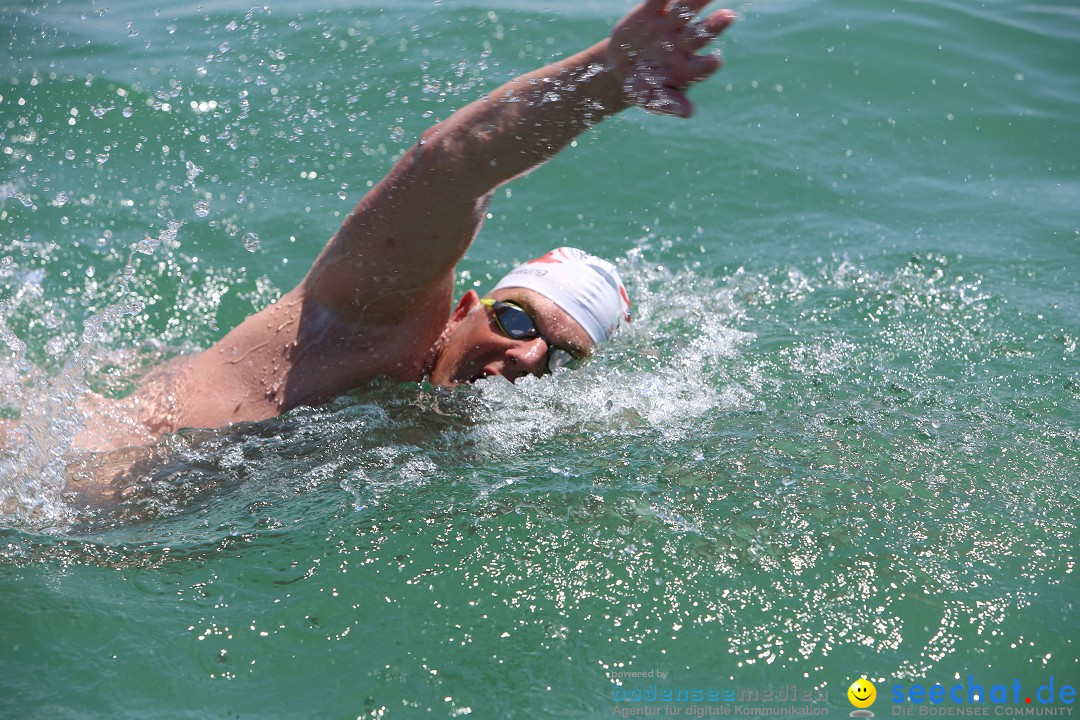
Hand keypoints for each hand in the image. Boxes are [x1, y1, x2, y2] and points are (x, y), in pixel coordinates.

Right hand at [607, 0, 734, 117]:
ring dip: (697, 0)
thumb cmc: (643, 88)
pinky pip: (659, 0)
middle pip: (700, 34)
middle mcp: (683, 44)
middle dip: (713, 26)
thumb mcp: (651, 99)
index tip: (715, 62)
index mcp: (687, 69)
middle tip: (728, 16)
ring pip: (685, 10)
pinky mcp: (651, 12)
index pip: (700, 67)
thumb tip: (688, 112)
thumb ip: (668, 104)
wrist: (622, 69)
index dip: (706, 65)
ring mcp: (669, 26)